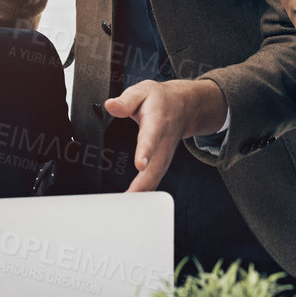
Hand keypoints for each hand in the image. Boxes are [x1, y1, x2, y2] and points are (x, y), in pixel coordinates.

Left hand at [105, 79, 227, 192]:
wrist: (185, 106)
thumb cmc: (160, 100)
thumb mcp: (143, 90)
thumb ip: (126, 99)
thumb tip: (111, 105)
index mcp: (157, 121)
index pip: (151, 137)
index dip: (146, 151)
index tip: (140, 164)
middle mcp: (163, 141)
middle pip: (156, 165)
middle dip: (144, 183)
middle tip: (129, 197)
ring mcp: (165, 153)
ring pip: (156, 176)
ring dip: (144, 192)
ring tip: (127, 206)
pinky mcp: (163, 161)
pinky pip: (155, 179)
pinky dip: (145, 192)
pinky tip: (133, 203)